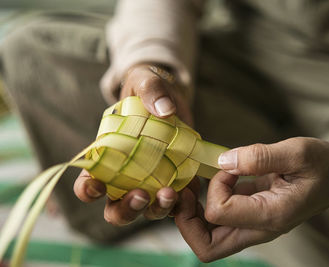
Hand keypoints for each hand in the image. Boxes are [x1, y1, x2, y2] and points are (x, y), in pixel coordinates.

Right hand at [74, 63, 192, 224]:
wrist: (172, 98)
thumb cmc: (148, 90)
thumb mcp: (145, 81)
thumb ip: (150, 89)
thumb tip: (164, 110)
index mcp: (107, 155)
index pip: (88, 181)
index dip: (87, 190)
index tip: (97, 187)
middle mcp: (125, 176)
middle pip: (116, 208)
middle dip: (126, 209)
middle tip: (142, 195)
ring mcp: (150, 181)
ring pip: (146, 210)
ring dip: (156, 209)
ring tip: (171, 194)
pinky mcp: (173, 181)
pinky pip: (175, 202)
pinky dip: (182, 202)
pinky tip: (190, 190)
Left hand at [174, 137, 328, 261]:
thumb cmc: (325, 165)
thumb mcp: (298, 152)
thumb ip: (260, 157)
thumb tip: (224, 162)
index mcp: (271, 216)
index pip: (219, 212)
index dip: (215, 185)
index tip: (230, 167)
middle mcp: (260, 228)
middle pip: (207, 246)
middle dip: (186, 220)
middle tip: (185, 191)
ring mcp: (255, 225)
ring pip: (209, 239)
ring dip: (193, 214)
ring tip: (193, 185)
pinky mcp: (253, 215)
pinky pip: (220, 222)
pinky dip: (206, 204)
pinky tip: (213, 180)